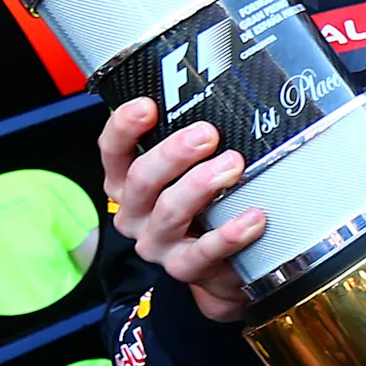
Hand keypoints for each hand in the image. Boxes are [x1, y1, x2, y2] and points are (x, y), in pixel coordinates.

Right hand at [101, 104, 260, 322]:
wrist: (218, 266)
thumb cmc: (202, 207)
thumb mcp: (185, 172)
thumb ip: (189, 144)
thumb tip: (220, 97)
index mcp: (127, 183)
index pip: (112, 151)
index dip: (124, 127)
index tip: (148, 106)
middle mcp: (134, 212)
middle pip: (142, 178)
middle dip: (174, 153)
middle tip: (207, 134)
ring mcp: (157, 243)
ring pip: (169, 211)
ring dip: (201, 184)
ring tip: (233, 165)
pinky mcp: (184, 267)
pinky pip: (204, 251)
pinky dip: (229, 234)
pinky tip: (253, 217)